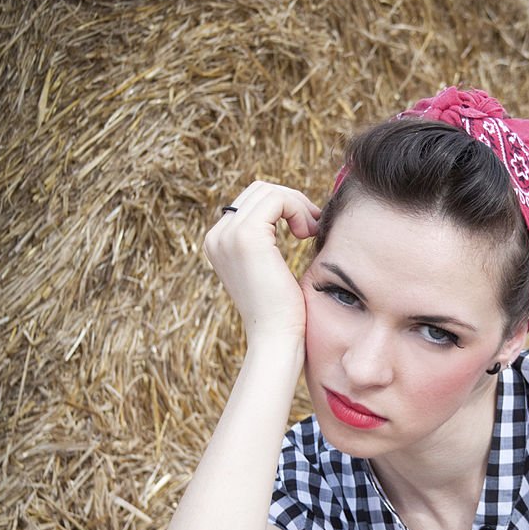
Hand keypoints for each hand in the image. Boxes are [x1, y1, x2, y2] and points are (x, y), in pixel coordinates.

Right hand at [203, 181, 320, 344]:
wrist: (276, 339)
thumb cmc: (283, 311)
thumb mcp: (271, 268)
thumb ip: (269, 240)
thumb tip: (292, 211)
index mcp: (218, 242)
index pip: (251, 201)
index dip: (284, 207)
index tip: (306, 229)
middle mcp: (216, 236)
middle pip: (258, 191)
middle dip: (291, 202)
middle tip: (312, 229)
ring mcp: (227, 235)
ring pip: (268, 191)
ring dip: (297, 205)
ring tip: (310, 232)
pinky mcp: (246, 236)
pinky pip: (276, 199)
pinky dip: (298, 209)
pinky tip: (306, 234)